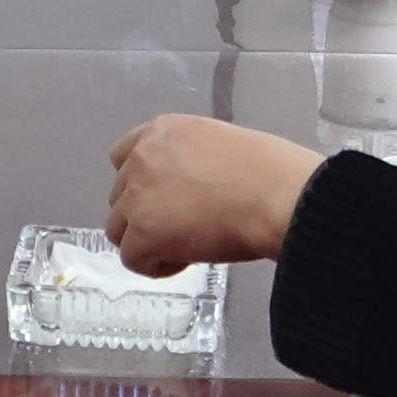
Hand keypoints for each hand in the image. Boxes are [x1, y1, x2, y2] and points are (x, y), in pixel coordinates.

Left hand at [102, 115, 326, 273]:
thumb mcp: (221, 145)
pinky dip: (154, 266)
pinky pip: (132, 259)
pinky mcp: (143, 233)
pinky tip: (186, 261)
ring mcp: (138, 195)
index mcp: (163, 130)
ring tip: (185, 248)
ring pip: (118, 230)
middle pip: (118, 197)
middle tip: (184, 228)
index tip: (164, 201)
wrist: (278, 197)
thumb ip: (190, 160)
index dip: (140, 184)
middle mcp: (142, 158)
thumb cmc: (270, 174)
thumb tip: (186, 188)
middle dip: (144, 215)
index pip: (122, 156)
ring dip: (145, 242)